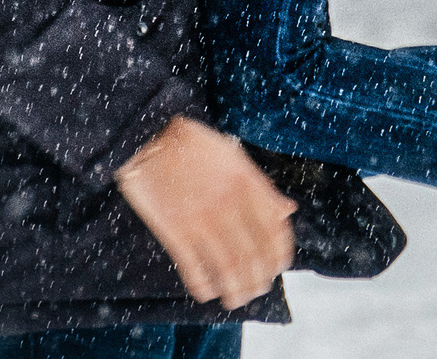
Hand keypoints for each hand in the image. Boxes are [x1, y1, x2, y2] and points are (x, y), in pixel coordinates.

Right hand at [114, 115, 294, 306]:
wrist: (148, 137)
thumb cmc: (193, 145)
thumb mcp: (234, 156)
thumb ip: (262, 187)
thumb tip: (288, 210)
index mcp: (246, 182)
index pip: (274, 230)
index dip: (279, 255)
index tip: (278, 268)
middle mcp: (228, 203)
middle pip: (253, 255)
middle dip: (258, 280)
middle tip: (256, 291)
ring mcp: (200, 219)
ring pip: (227, 268)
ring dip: (235, 290)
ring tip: (235, 299)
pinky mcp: (175, 230)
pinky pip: (194, 268)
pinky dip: (203, 285)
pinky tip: (206, 292)